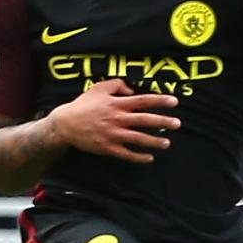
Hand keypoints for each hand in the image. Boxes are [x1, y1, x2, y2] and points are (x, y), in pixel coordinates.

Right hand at [55, 80, 178, 162]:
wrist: (64, 124)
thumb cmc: (83, 105)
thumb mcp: (99, 88)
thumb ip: (118, 85)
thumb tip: (133, 91)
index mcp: (117, 104)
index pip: (143, 101)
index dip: (160, 101)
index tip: (174, 102)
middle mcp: (118, 119)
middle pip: (145, 120)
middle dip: (163, 122)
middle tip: (177, 124)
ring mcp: (113, 135)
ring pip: (139, 139)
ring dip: (154, 141)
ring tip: (167, 143)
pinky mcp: (107, 147)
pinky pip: (126, 154)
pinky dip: (139, 157)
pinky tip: (149, 158)